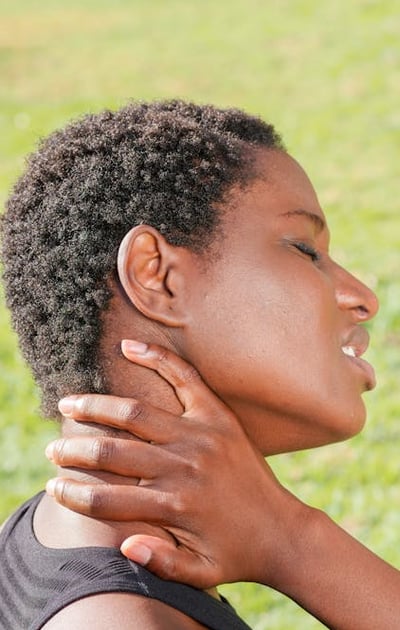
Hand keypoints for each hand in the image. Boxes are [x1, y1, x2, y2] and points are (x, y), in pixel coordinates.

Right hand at [46, 340, 308, 588]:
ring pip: (136, 413)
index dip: (75, 492)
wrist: (284, 531)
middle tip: (53, 447)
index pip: (108, 498)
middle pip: (114, 451)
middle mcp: (184, 467)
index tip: (54, 485)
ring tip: (68, 403)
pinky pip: (184, 378)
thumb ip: (162, 562)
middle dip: (76, 449)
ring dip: (97, 407)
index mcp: (175, 506)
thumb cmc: (237, 554)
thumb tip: (123, 546)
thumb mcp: (201, 574)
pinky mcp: (218, 415)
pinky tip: (128, 346)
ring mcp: (201, 436)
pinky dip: (156, 359)